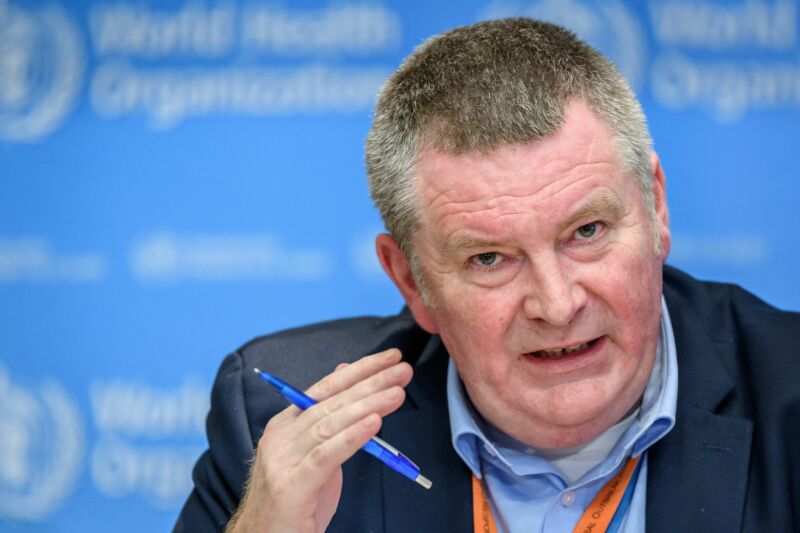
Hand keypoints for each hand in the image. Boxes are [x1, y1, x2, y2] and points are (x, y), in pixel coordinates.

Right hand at [226, 348, 411, 532]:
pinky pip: (326, 455)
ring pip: (331, 424)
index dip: (360, 370)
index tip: (391, 358)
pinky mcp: (291, 486)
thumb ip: (328, 417)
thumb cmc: (295, 498)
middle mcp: (281, 437)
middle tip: (402, 370)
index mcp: (285, 424)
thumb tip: (345, 373)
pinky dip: (352, 436)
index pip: (326, 387)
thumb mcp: (313, 453)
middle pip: (332, 402)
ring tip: (396, 393)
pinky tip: (374, 424)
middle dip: (371, 383)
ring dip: (368, 405)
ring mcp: (283, 460)